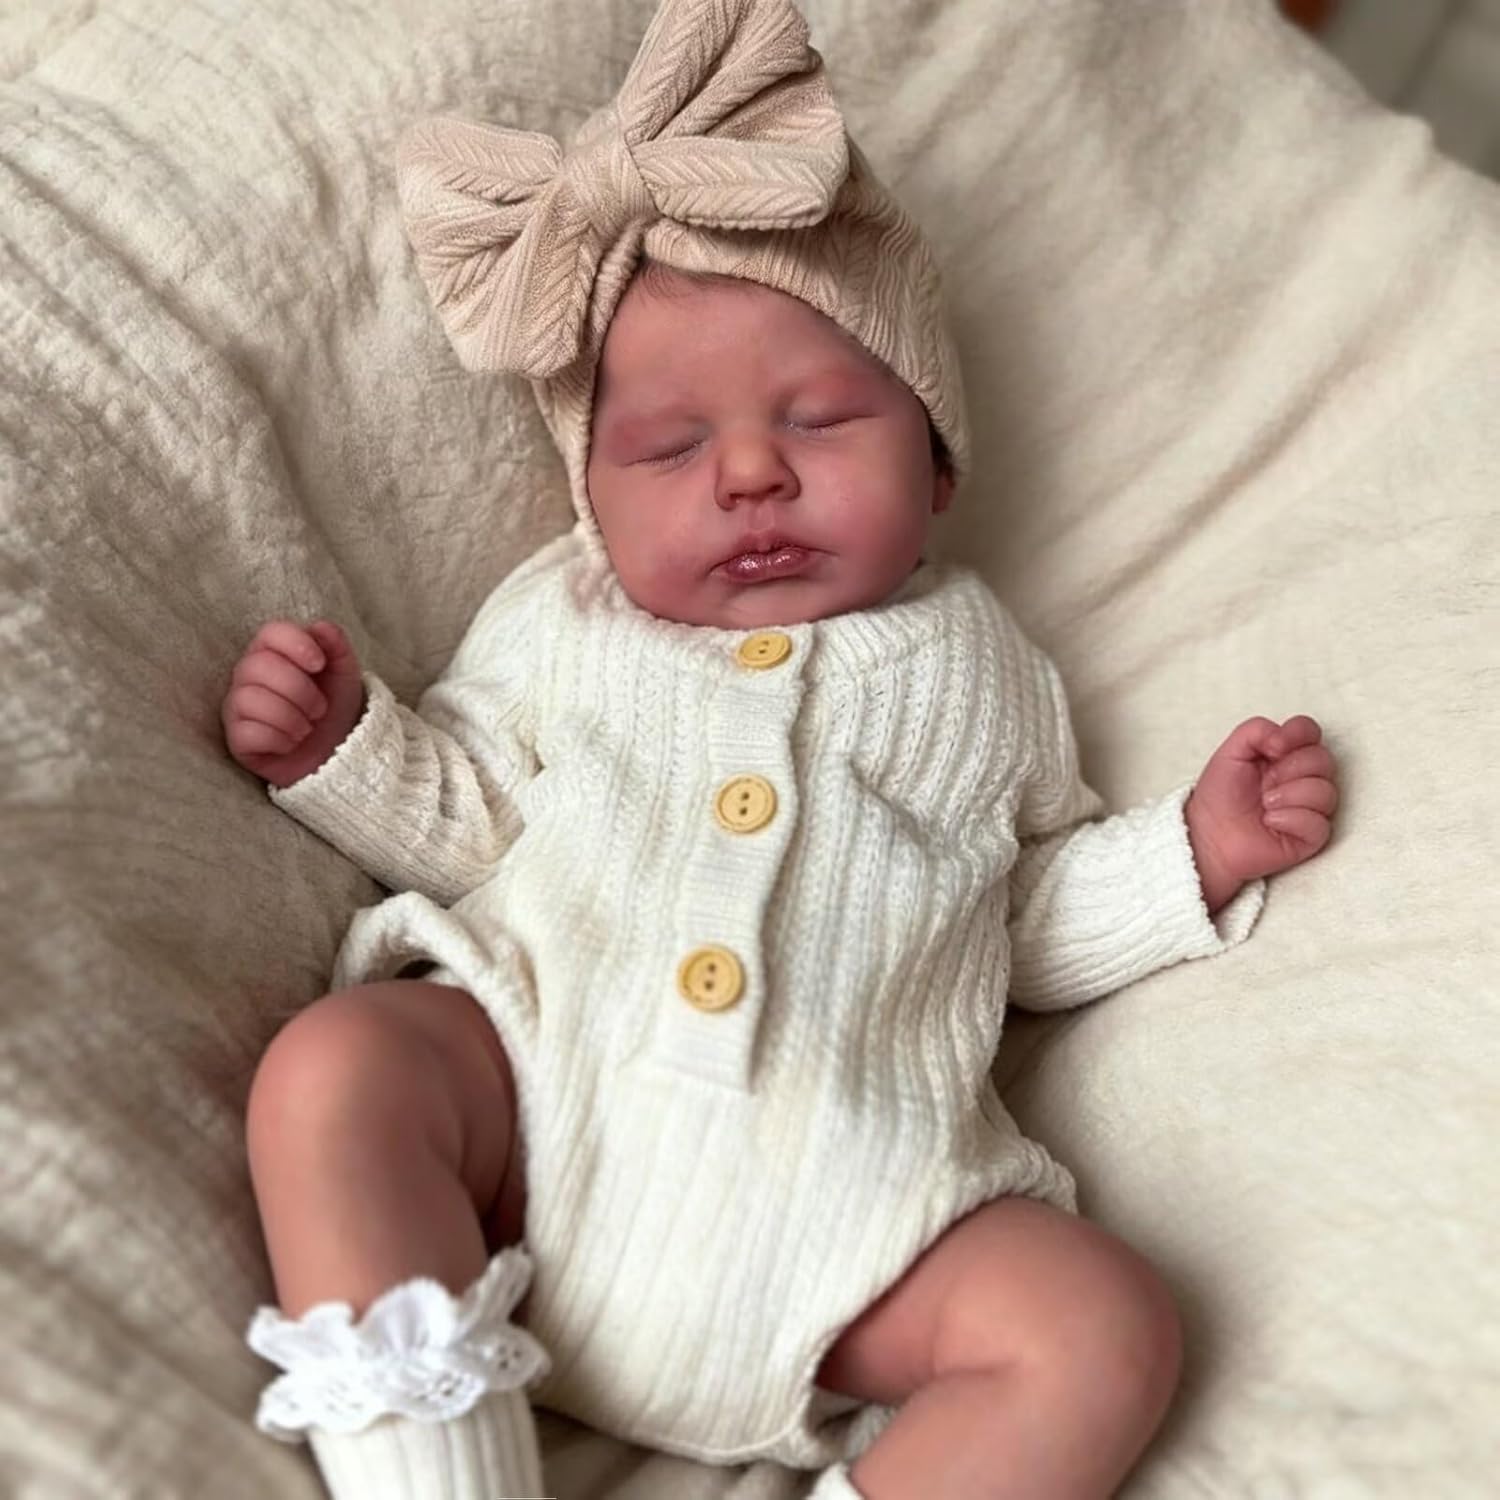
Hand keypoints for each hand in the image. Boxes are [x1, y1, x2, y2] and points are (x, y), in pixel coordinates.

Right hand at [222, 620, 365, 788]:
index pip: (270, 633)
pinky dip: (279, 740)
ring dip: (291, 717)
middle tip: (320, 709)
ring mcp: (238, 706)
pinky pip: (248, 733)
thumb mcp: (344, 673)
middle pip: (258, 666)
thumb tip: (321, 626)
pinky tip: (291, 744)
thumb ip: (336, 646)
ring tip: (307, 728)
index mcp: (273, 652)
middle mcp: (248, 675)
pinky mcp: (237, 739)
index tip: (319, 664)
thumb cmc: (334, 706)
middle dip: (300, 690)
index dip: (296, 644)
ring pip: (250, 699)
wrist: (335, 751)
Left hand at [1184, 715, 1339, 911]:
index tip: (1274, 747)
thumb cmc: (1219, 796)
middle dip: (1291, 769)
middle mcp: (1301, 778)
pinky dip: (1291, 819)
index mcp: (1285, 755)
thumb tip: (1284, 738)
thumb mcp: (1230, 751)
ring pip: (1326, 792)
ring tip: (1265, 804)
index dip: (1299, 734)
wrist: (1209, 834)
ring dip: (1290, 795)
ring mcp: (1308, 807)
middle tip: (1265, 783)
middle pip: (1324, 760)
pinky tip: (1270, 822)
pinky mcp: (1309, 837)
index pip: (1310, 732)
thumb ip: (1257, 730)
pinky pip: (1319, 824)